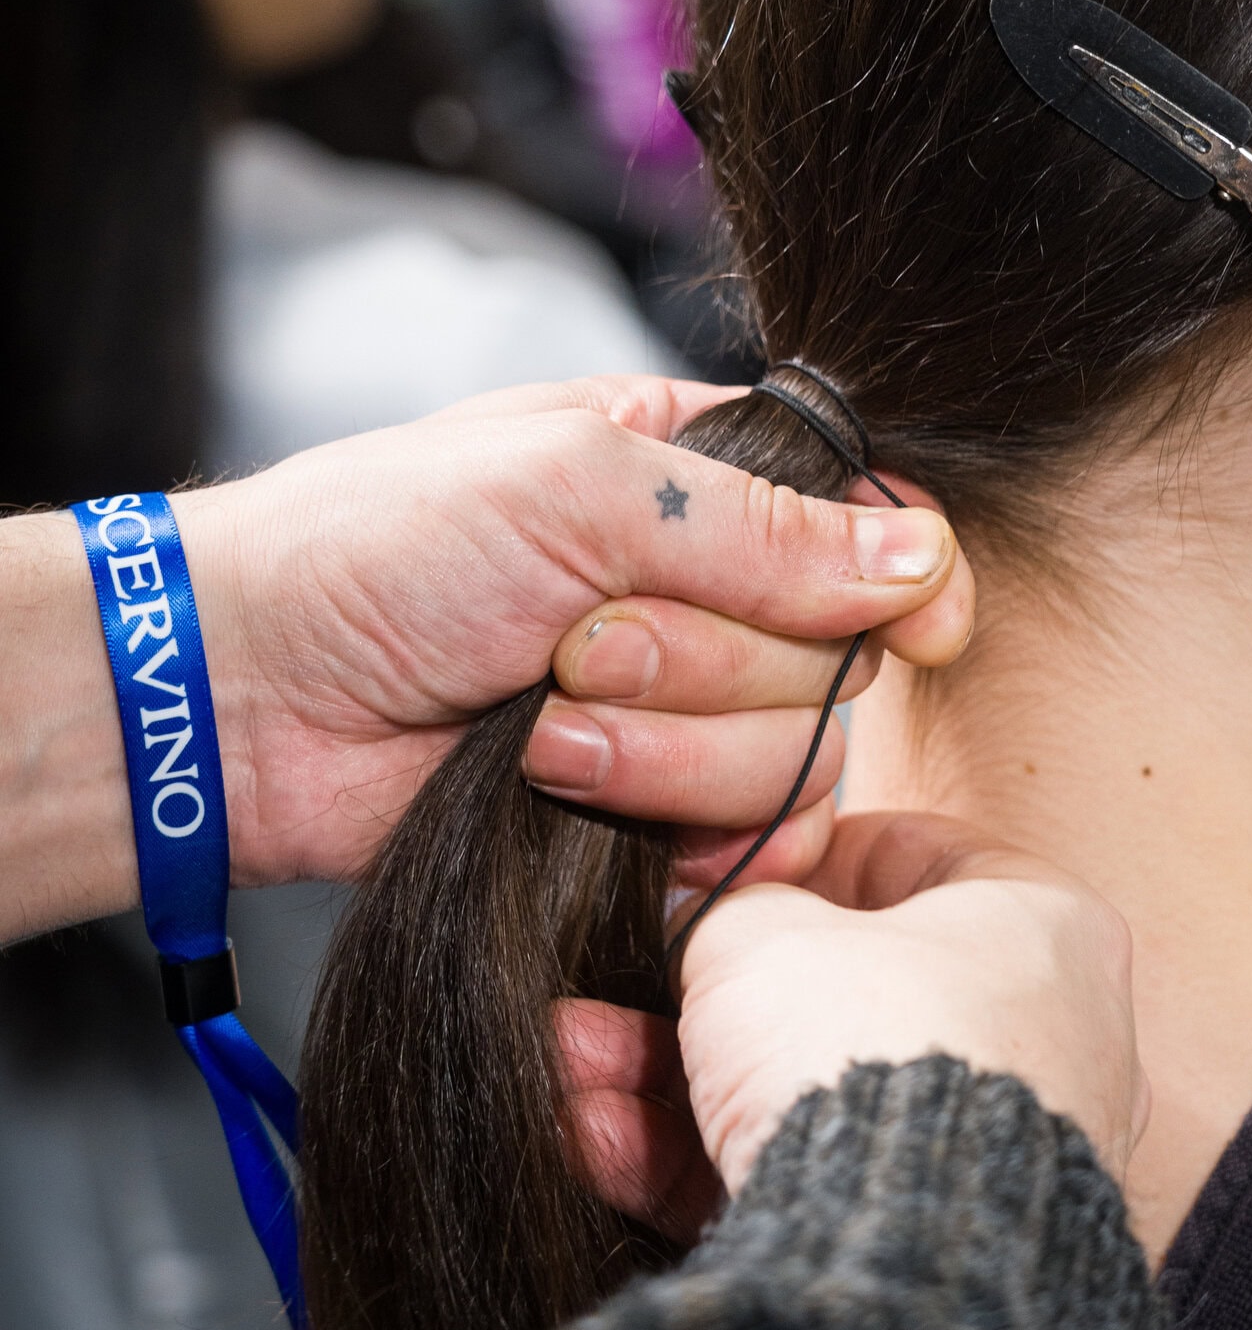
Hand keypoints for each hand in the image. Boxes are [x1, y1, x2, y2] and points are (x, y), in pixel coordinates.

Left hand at [3, 378, 971, 938]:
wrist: (251, 697)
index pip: (868, 525)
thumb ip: (763, 529)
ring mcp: (678, 716)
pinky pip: (736, 850)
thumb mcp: (577, 485)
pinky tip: (562, 792)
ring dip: (667, 749)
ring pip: (795, 763)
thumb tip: (921, 562)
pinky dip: (657, 827)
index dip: (906, 575)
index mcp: (699, 479)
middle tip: (577, 640)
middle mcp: (706, 596)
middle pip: (838, 658)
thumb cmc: (380, 548)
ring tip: (541, 725)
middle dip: (711, 661)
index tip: (919, 624)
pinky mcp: (641, 819)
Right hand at [560, 811, 1146, 1238]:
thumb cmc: (865, 1045)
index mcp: (1043, 924)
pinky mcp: (934, 1247)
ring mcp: (994, 1151)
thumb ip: (729, 907)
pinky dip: (702, 1162)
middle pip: (845, 989)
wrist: (894, 1255)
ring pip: (810, 1091)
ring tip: (572, 1063)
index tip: (725, 868)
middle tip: (617, 981)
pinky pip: (807, 1182)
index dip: (805, 852)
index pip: (918, 853)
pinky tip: (597, 1139)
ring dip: (677, 1080)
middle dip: (708, 991)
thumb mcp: (763, 933)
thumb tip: (701, 913)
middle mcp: (1043, 1037)